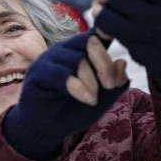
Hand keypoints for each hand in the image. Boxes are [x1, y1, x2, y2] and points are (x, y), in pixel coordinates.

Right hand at [5, 31, 128, 159]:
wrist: (49, 128)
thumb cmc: (75, 108)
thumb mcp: (104, 97)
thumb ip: (116, 81)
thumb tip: (122, 62)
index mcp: (81, 51)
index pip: (97, 33)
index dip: (108, 31)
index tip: (116, 41)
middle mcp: (65, 50)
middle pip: (90, 42)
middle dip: (104, 64)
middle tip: (109, 86)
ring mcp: (50, 59)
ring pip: (77, 59)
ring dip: (91, 81)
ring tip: (92, 99)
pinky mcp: (38, 73)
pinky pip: (61, 74)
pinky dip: (78, 87)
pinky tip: (85, 99)